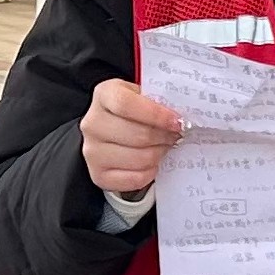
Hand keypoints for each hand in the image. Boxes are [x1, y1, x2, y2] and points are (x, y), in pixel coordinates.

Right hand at [81, 79, 184, 198]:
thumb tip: (182, 118)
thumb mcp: (142, 95)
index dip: (155, 114)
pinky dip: (150, 172)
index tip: (176, 121)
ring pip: (138, 158)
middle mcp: (92, 123)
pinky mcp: (98, 174)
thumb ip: (158, 100)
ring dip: (159, 154)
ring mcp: (92, 151)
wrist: (111, 131)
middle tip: (176, 135)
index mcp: (103, 95)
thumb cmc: (133, 111)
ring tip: (165, 147)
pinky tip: (153, 162)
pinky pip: (134, 178)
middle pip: (136, 134)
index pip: (126, 104)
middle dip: (164, 137)